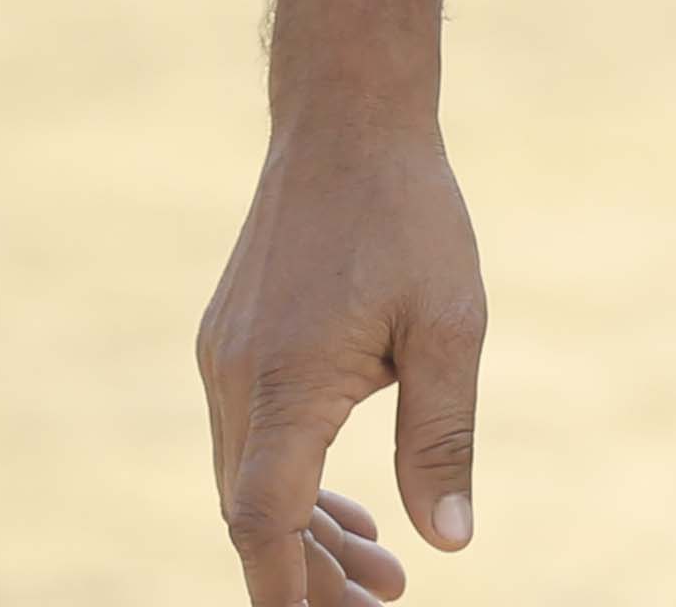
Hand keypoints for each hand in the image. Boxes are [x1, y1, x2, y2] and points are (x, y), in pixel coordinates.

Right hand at [197, 127, 489, 603]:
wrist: (347, 117)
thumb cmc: (410, 214)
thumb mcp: (451, 326)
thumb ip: (443, 437)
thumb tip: (449, 543)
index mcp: (287, 381)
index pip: (266, 522)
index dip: (290, 590)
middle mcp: (237, 376)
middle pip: (253, 514)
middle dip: (310, 575)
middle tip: (384, 605)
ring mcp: (225, 357)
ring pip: (249, 479)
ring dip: (305, 530)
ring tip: (382, 572)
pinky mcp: (230, 339)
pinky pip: (251, 436)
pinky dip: (291, 479)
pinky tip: (349, 502)